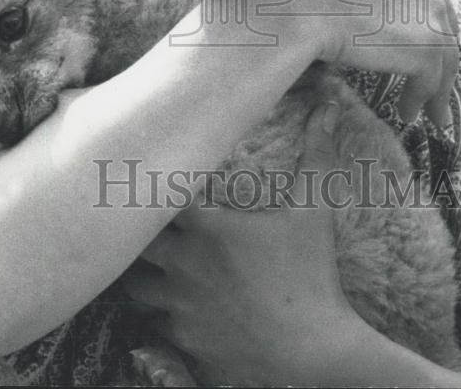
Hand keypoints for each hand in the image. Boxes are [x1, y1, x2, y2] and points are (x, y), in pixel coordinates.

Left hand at [121, 102, 360, 386]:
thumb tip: (327, 105)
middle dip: (141, 231)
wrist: (318, 354)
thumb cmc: (314, 276)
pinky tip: (181, 303)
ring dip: (144, 273)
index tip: (160, 178)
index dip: (154, 185)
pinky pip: (152, 322)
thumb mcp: (315, 210)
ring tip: (163, 264)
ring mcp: (178, 308)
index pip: (154, 194)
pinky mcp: (182, 342)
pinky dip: (160, 311)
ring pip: (135, 285)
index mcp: (207, 228)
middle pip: (133, 241)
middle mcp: (181, 266)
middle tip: (156, 222)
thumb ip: (317, 153)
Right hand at [246, 0, 459, 127]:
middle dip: (436, 49)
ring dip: (435, 84)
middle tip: (428, 73)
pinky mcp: (429, 45)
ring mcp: (433, 10)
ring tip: (427, 109)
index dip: (421, 15)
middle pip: (442, 20)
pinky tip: (405, 113)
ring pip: (444, 54)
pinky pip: (431, 80)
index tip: (412, 36)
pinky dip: (421, 100)